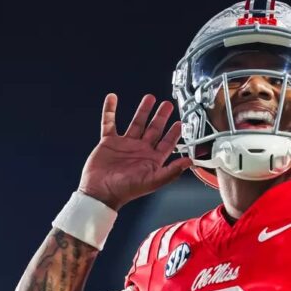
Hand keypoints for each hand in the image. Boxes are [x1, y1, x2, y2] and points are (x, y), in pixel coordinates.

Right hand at [77, 93, 192, 209]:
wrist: (100, 191)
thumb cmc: (125, 190)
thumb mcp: (153, 181)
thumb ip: (172, 171)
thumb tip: (189, 162)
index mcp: (152, 160)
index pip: (167, 143)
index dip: (174, 133)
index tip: (181, 123)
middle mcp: (140, 150)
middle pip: (154, 129)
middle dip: (161, 117)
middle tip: (167, 105)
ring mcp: (125, 145)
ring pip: (136, 123)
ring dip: (143, 111)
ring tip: (149, 98)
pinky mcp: (109, 142)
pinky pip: (109, 122)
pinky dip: (110, 110)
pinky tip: (112, 99)